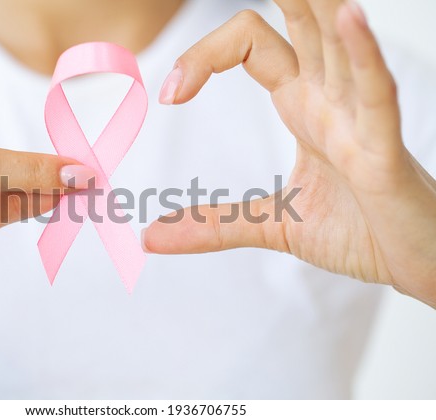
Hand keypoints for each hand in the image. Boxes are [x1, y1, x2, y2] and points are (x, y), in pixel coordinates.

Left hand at [144, 1, 435, 305]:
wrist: (412, 265)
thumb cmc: (359, 233)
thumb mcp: (274, 224)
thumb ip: (214, 224)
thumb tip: (151, 237)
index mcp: (302, 105)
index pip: (249, 45)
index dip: (203, 56)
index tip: (169, 94)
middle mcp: (329, 99)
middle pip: (298, 19)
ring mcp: (358, 119)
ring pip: (338, 39)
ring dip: (319, 1)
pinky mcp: (383, 151)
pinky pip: (374, 93)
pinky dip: (363, 56)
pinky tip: (349, 18)